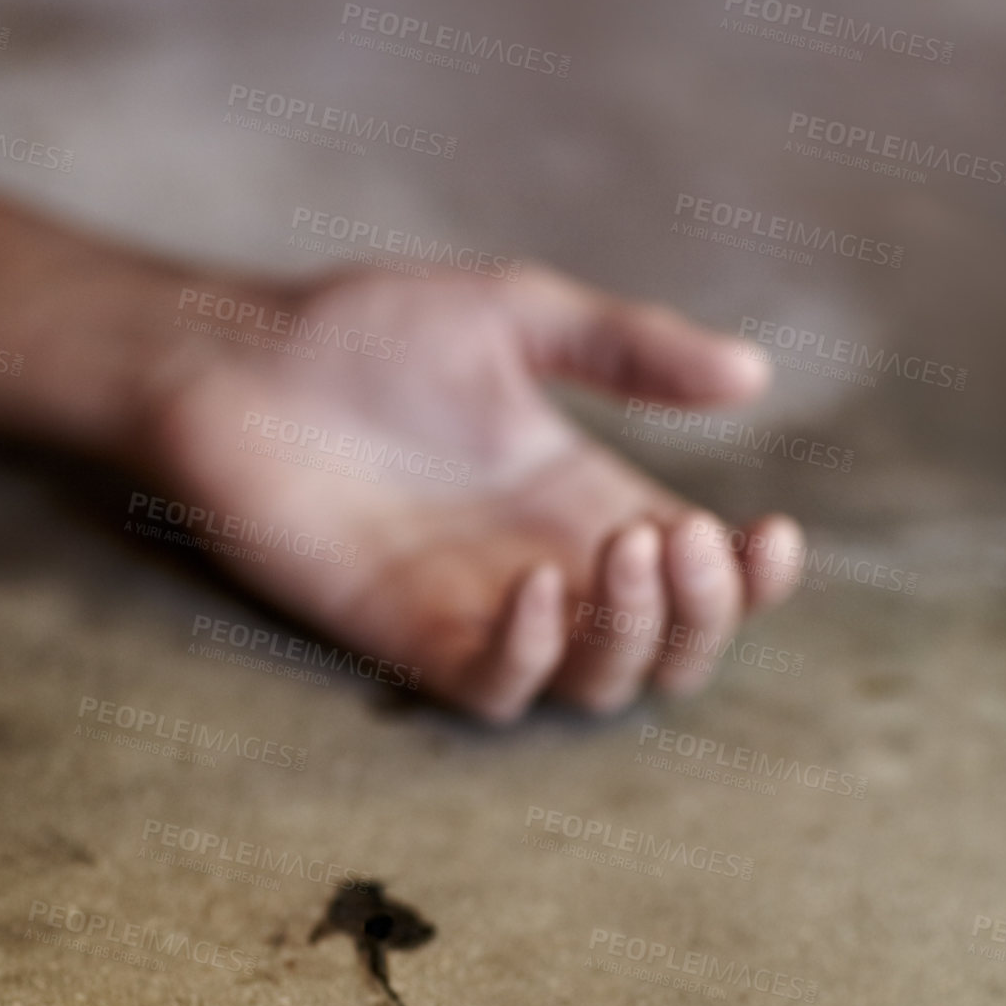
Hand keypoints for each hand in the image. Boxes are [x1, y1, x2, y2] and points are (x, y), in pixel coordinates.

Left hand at [147, 264, 801, 721]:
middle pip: (667, 646)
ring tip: (625, 548)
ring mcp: (482, 610)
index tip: (772, 530)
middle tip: (678, 537)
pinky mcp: (408, 639)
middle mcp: (550, 567)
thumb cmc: (362, 334)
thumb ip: (629, 347)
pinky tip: (535, 584)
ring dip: (634, 631)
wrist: (233, 361)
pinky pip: (497, 690)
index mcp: (586, 498)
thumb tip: (755, 375)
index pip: (701, 572)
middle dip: (704, 610)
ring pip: (599, 683)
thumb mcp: (518, 314)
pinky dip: (532, 653)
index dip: (754, 577)